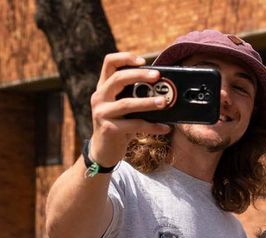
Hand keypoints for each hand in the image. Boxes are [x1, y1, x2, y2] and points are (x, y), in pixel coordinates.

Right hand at [88, 52, 172, 166]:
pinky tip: (165, 128)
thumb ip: (134, 97)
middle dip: (139, 75)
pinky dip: (152, 126)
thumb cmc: (119, 126)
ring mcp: (102, 113)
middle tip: (157, 76)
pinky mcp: (109, 129)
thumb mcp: (124, 108)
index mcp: (104, 88)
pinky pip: (134, 125)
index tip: (142, 60)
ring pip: (127, 103)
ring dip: (148, 102)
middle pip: (118, 78)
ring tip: (164, 102)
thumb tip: (163, 91)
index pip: (109, 63)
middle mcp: (99, 97)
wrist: (104, 151)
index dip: (125, 57)